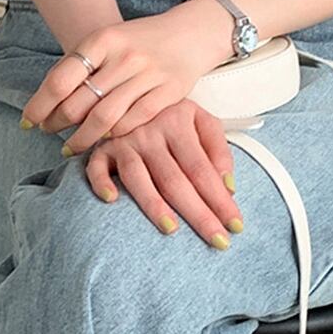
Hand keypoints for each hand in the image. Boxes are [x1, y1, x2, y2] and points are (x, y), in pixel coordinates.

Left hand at [20, 2, 226, 153]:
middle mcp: (124, 56)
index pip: (60, 80)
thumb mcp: (106, 41)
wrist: (189, 33)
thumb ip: (79, 66)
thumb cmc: (138, 41)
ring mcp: (148, 74)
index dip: (39, 106)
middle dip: (56, 124)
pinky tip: (103, 139)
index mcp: (103, 39)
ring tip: (69, 147)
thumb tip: (45, 102)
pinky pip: (132, 122)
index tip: (29, 121)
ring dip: (81, 139)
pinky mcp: (168, 92)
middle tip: (49, 132)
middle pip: (79, 103)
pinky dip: (113, 135)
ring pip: (104, 119)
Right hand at [85, 98, 243, 247]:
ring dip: (153, 204)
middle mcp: (151, 129)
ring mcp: (125, 138)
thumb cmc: (174, 115)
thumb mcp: (202, 120)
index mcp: (180, 120)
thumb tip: (229, 187)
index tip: (235, 226)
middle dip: (198, 214)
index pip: (202, 168)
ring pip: (138, 177)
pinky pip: (97, 167)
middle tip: (218, 242)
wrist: (136, 91)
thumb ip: (219, 150)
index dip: (219, 198)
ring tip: (172, 230)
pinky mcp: (102, 147)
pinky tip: (112, 200)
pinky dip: (102, 182)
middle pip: (174, 179)